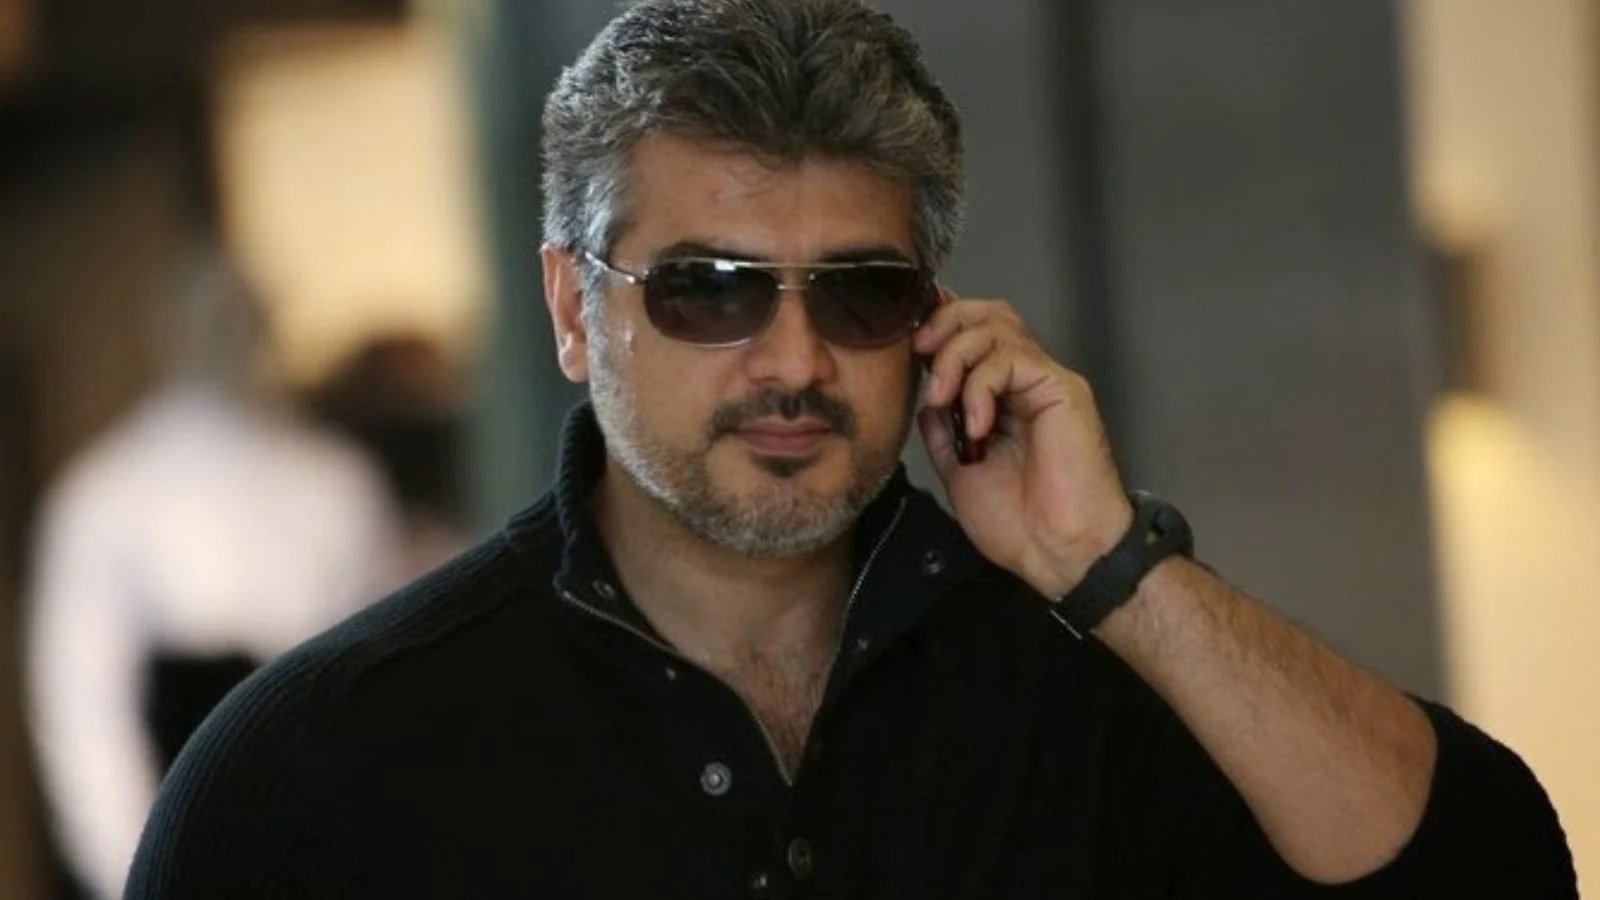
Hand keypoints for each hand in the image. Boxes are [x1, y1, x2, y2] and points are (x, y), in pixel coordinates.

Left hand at [913, 291, 1132, 597]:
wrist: (1059, 554)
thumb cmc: (1021, 525)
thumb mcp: (959, 469)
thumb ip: (942, 429)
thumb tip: (922, 395)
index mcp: (1004, 398)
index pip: (974, 333)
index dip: (940, 325)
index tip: (907, 345)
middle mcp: (1026, 382)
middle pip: (988, 313)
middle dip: (945, 323)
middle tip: (917, 354)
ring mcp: (1045, 382)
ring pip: (998, 326)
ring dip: (955, 354)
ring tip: (941, 396)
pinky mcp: (1062, 390)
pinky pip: (1013, 359)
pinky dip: (981, 385)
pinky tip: (976, 425)